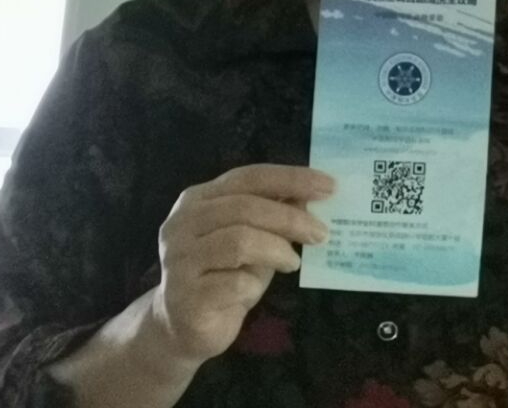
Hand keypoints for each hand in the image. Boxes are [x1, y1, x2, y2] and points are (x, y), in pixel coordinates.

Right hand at [142, 164, 335, 369]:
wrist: (182, 329)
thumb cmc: (223, 276)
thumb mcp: (253, 240)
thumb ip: (274, 216)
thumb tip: (312, 196)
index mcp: (198, 199)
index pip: (249, 177)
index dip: (291, 179)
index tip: (329, 186)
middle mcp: (182, 224)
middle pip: (245, 208)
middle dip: (290, 218)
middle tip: (321, 233)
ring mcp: (179, 260)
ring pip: (239, 241)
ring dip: (277, 250)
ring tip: (293, 262)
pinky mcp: (185, 297)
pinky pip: (233, 283)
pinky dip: (253, 284)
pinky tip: (254, 290)